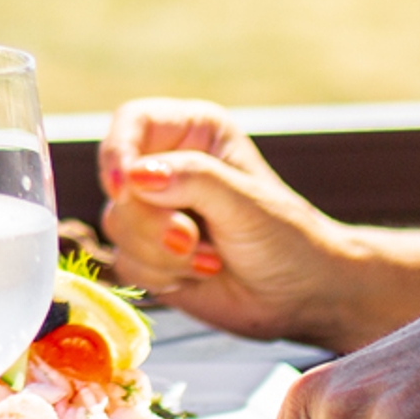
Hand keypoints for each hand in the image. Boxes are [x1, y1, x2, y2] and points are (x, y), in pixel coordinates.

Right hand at [92, 99, 349, 345]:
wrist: (302, 297)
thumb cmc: (287, 238)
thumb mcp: (245, 202)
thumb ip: (193, 179)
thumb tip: (134, 176)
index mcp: (193, 133)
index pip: (132, 122)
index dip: (119, 151)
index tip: (124, 187)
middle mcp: (166, 166)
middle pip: (118, 184)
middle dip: (153, 222)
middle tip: (193, 240)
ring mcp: (153, 212)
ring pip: (117, 226)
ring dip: (162, 253)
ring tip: (210, 260)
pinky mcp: (148, 254)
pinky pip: (124, 261)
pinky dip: (161, 275)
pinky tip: (200, 274)